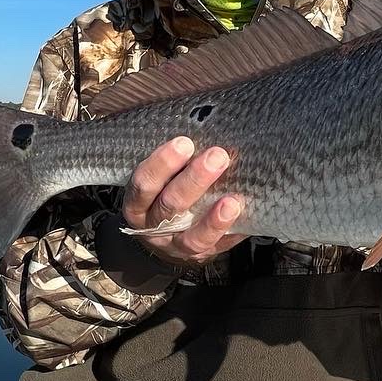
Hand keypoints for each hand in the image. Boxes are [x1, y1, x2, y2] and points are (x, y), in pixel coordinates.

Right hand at [122, 137, 246, 265]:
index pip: (144, 183)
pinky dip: (230, 233)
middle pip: (170, 205)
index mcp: (138, 204)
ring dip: (214, 218)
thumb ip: (175, 162)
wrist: (164, 238)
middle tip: (218, 156)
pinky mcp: (199, 256)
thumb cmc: (164, 195)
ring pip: (192, 236)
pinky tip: (243, 217)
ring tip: (232, 201)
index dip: (162, 164)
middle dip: (194, 180)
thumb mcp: (159, 180)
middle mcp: (153, 227)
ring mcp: (176, 245)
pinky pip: (215, 248)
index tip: (185, 142)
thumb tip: (207, 124)